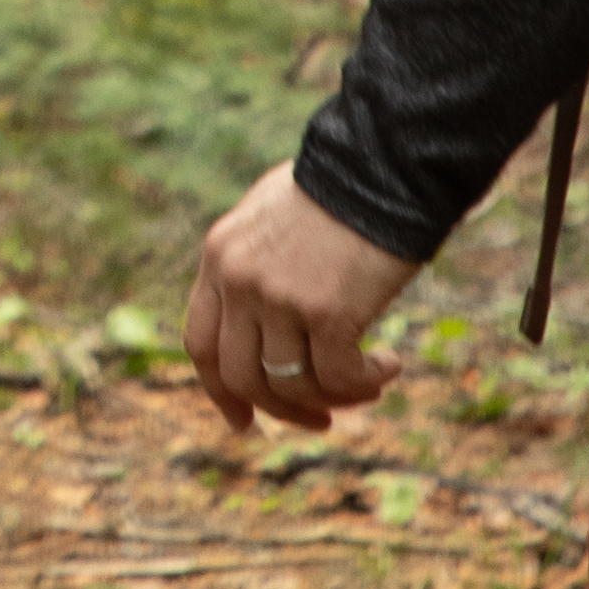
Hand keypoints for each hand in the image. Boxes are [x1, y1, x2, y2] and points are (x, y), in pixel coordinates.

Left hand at [182, 163, 415, 435]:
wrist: (380, 166)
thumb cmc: (336, 190)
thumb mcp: (268, 221)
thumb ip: (250, 268)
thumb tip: (257, 325)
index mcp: (219, 257)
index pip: (200, 344)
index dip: (219, 392)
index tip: (243, 421)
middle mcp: (239, 280)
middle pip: (241, 376)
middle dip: (281, 410)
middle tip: (320, 422)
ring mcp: (278, 297)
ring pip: (291, 383)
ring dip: (334, 398)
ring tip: (370, 386)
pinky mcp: (326, 311)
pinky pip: (338, 378)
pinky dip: (365, 384)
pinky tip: (388, 367)